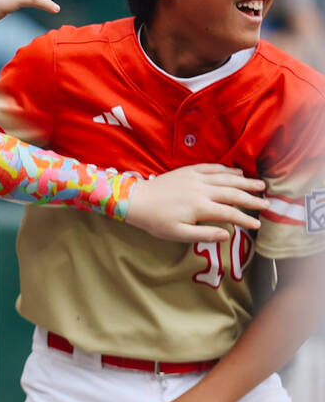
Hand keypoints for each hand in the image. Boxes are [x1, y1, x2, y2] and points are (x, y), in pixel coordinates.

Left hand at [125, 164, 266, 242]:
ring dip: (245, 181)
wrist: (135, 200)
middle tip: (267, 203)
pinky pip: (212, 167)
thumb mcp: (178, 234)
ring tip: (260, 184)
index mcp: (200, 207)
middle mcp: (201, 190)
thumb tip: (227, 234)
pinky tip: (237, 172)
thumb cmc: (155, 221)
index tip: (257, 225)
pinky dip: (227, 169)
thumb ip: (204, 234)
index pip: (230, 213)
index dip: (245, 220)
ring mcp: (195, 177)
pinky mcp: (188, 170)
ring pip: (226, 178)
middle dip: (252, 198)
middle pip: (233, 193)